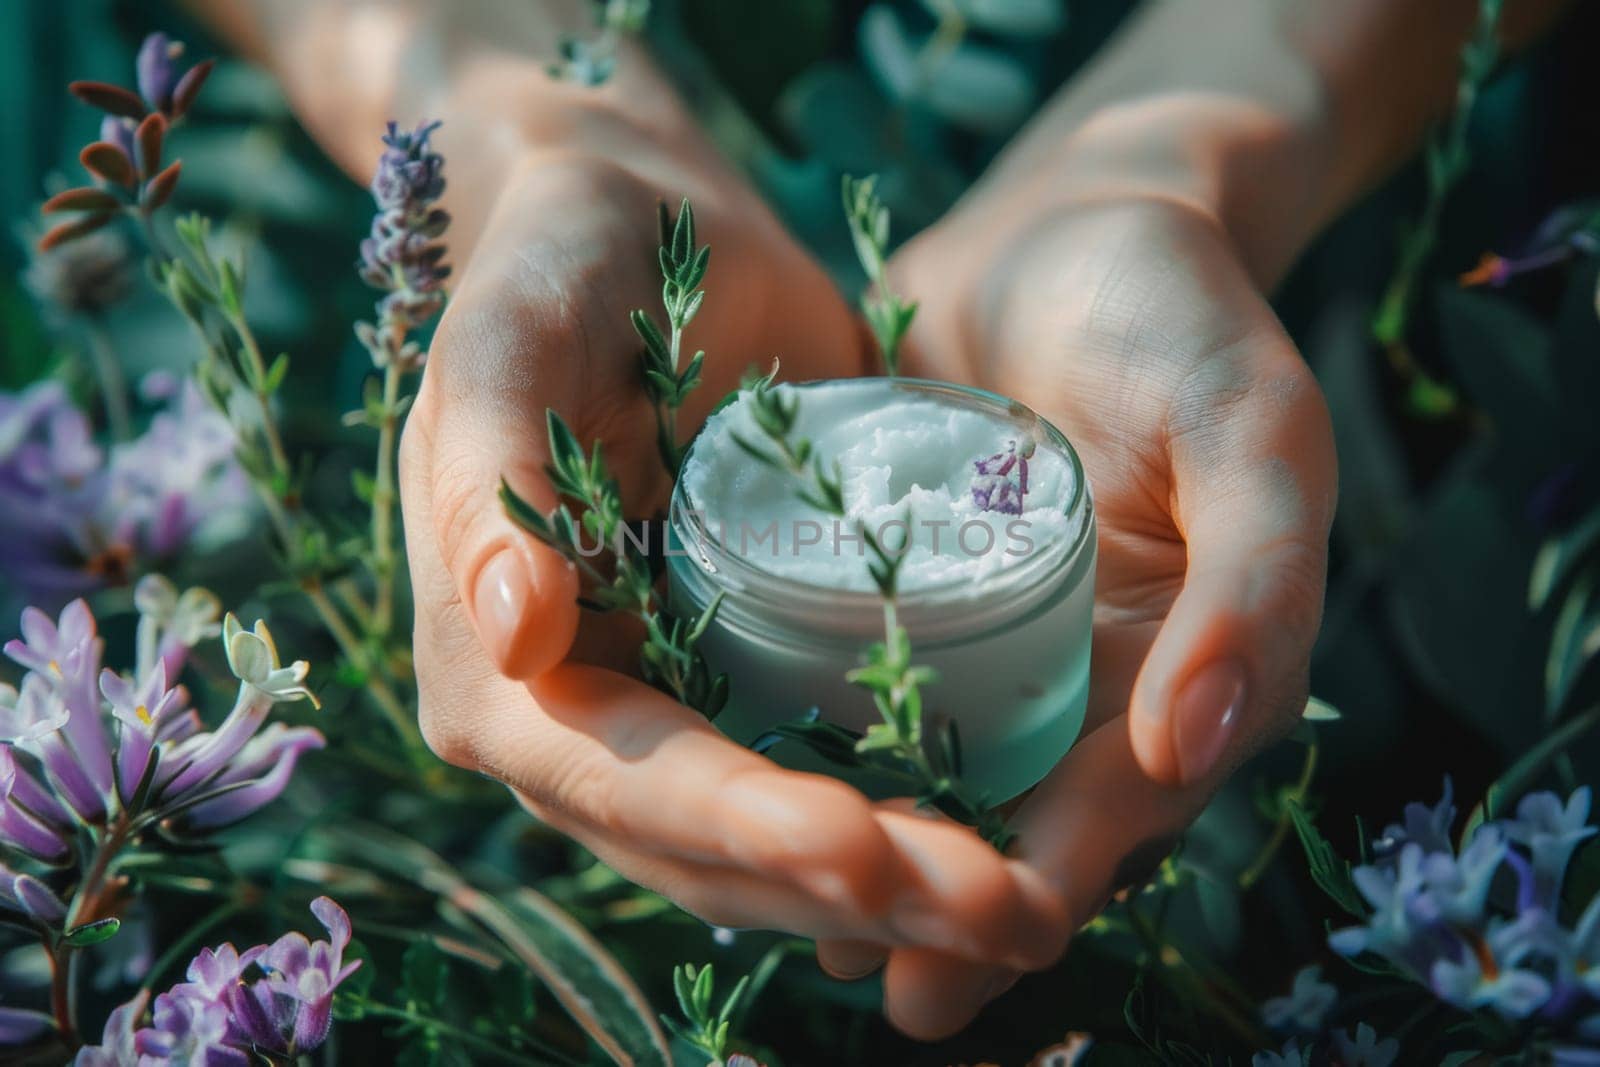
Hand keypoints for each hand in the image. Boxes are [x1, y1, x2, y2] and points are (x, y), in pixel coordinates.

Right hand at [398, 107, 1070, 963]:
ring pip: (776, 845)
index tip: (865, 849)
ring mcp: (670, 712)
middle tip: (1001, 913)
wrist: (649, 229)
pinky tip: (1006, 844)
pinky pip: (824, 777)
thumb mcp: (513, 339)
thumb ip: (491, 478)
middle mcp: (578, 721)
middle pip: (709, 846)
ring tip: (1027, 909)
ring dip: (898, 887)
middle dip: (848, 889)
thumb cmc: (566, 264)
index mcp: (495, 669)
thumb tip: (511, 639)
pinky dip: (907, 822)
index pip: (616, 779)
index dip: (736, 825)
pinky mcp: (750, 681)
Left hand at [814, 184, 1336, 1034]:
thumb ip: (1255, 582)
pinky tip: (740, 789)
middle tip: (881, 990)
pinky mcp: (890, 588)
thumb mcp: (1255, 431)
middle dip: (947, 907)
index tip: (978, 946)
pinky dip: (808, 744)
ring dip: (871, 855)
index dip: (1052, 878)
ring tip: (795, 934)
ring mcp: (976, 640)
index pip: (1114, 805)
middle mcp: (1072, 680)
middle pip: (1010, 821)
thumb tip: (1199, 748)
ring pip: (923, 779)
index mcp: (1174, 670)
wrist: (1079, 221)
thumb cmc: (1184, 317)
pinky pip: (849, 684)